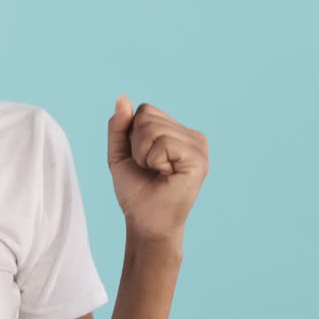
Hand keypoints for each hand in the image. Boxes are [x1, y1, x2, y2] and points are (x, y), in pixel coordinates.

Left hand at [107, 94, 208, 252]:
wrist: (145, 222)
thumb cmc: (136, 191)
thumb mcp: (119, 153)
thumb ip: (119, 125)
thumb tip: (122, 96)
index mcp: (178, 132)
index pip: (144, 110)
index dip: (131, 136)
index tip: (141, 160)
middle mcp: (193, 136)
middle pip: (147, 116)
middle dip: (136, 145)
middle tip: (149, 169)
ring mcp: (199, 147)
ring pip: (152, 128)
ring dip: (143, 155)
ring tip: (157, 173)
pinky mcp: (198, 160)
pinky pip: (162, 143)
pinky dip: (153, 161)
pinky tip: (165, 175)